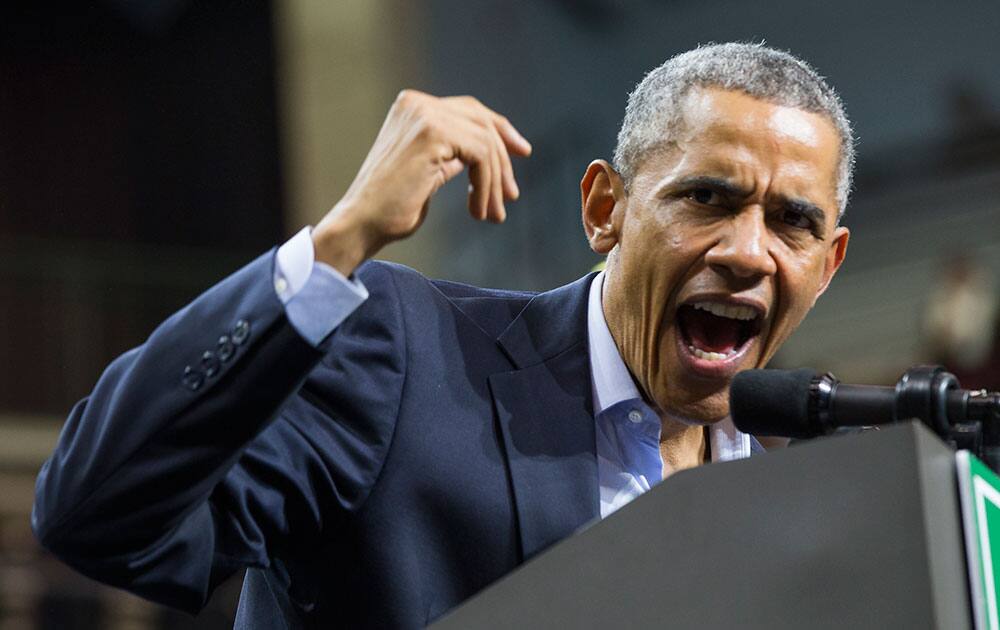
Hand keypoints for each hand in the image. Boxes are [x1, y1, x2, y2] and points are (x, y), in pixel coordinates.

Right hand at [312, 90, 531, 275]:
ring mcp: (424, 115)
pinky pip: (481, 155)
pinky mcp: (433, 133)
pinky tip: (477, 211)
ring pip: (485, 142)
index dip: (501, 130)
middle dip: (503, 160)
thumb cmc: (391, 208)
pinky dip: (486, 186)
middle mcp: (417, 103)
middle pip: (482, 122)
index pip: (470, 110)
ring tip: (491, 214)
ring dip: (494, 183)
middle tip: (512, 195)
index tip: (522, 152)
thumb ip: (453, 153)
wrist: (361, 224)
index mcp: (413, 107)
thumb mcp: (429, 171)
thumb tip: (488, 154)